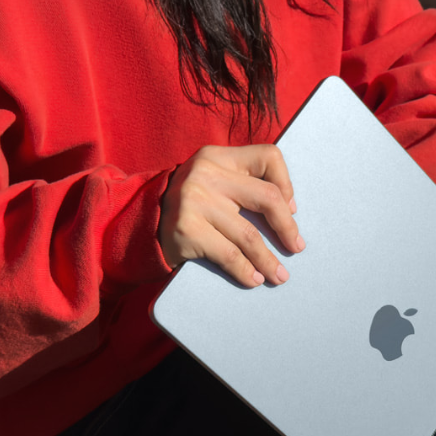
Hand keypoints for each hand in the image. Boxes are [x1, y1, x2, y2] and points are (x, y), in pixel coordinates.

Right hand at [157, 144, 305, 287]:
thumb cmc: (189, 204)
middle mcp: (206, 173)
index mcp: (218, 156)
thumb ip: (242, 184)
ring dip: (269, 260)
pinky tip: (254, 279)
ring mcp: (195, 201)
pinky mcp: (187, 230)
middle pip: (266, 198)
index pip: (268, 157)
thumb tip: (289, 209)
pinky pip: (229, 256)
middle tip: (296, 247)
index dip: (286, 184)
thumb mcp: (211, 181)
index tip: (290, 208)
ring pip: (249, 235)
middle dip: (287, 227)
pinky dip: (246, 271)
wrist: (139, 222)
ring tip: (280, 275)